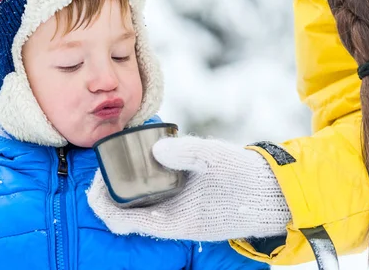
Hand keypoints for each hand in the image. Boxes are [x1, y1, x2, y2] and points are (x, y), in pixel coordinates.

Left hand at [87, 136, 290, 240]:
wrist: (272, 191)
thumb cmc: (245, 178)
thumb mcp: (217, 159)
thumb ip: (189, 153)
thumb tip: (158, 148)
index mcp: (173, 220)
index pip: (121, 221)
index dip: (101, 202)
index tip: (97, 178)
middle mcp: (170, 221)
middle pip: (123, 213)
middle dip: (106, 192)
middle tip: (102, 164)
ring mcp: (176, 214)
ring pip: (136, 206)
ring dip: (121, 188)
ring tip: (116, 161)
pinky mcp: (183, 205)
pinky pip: (152, 199)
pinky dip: (139, 185)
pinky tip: (140, 164)